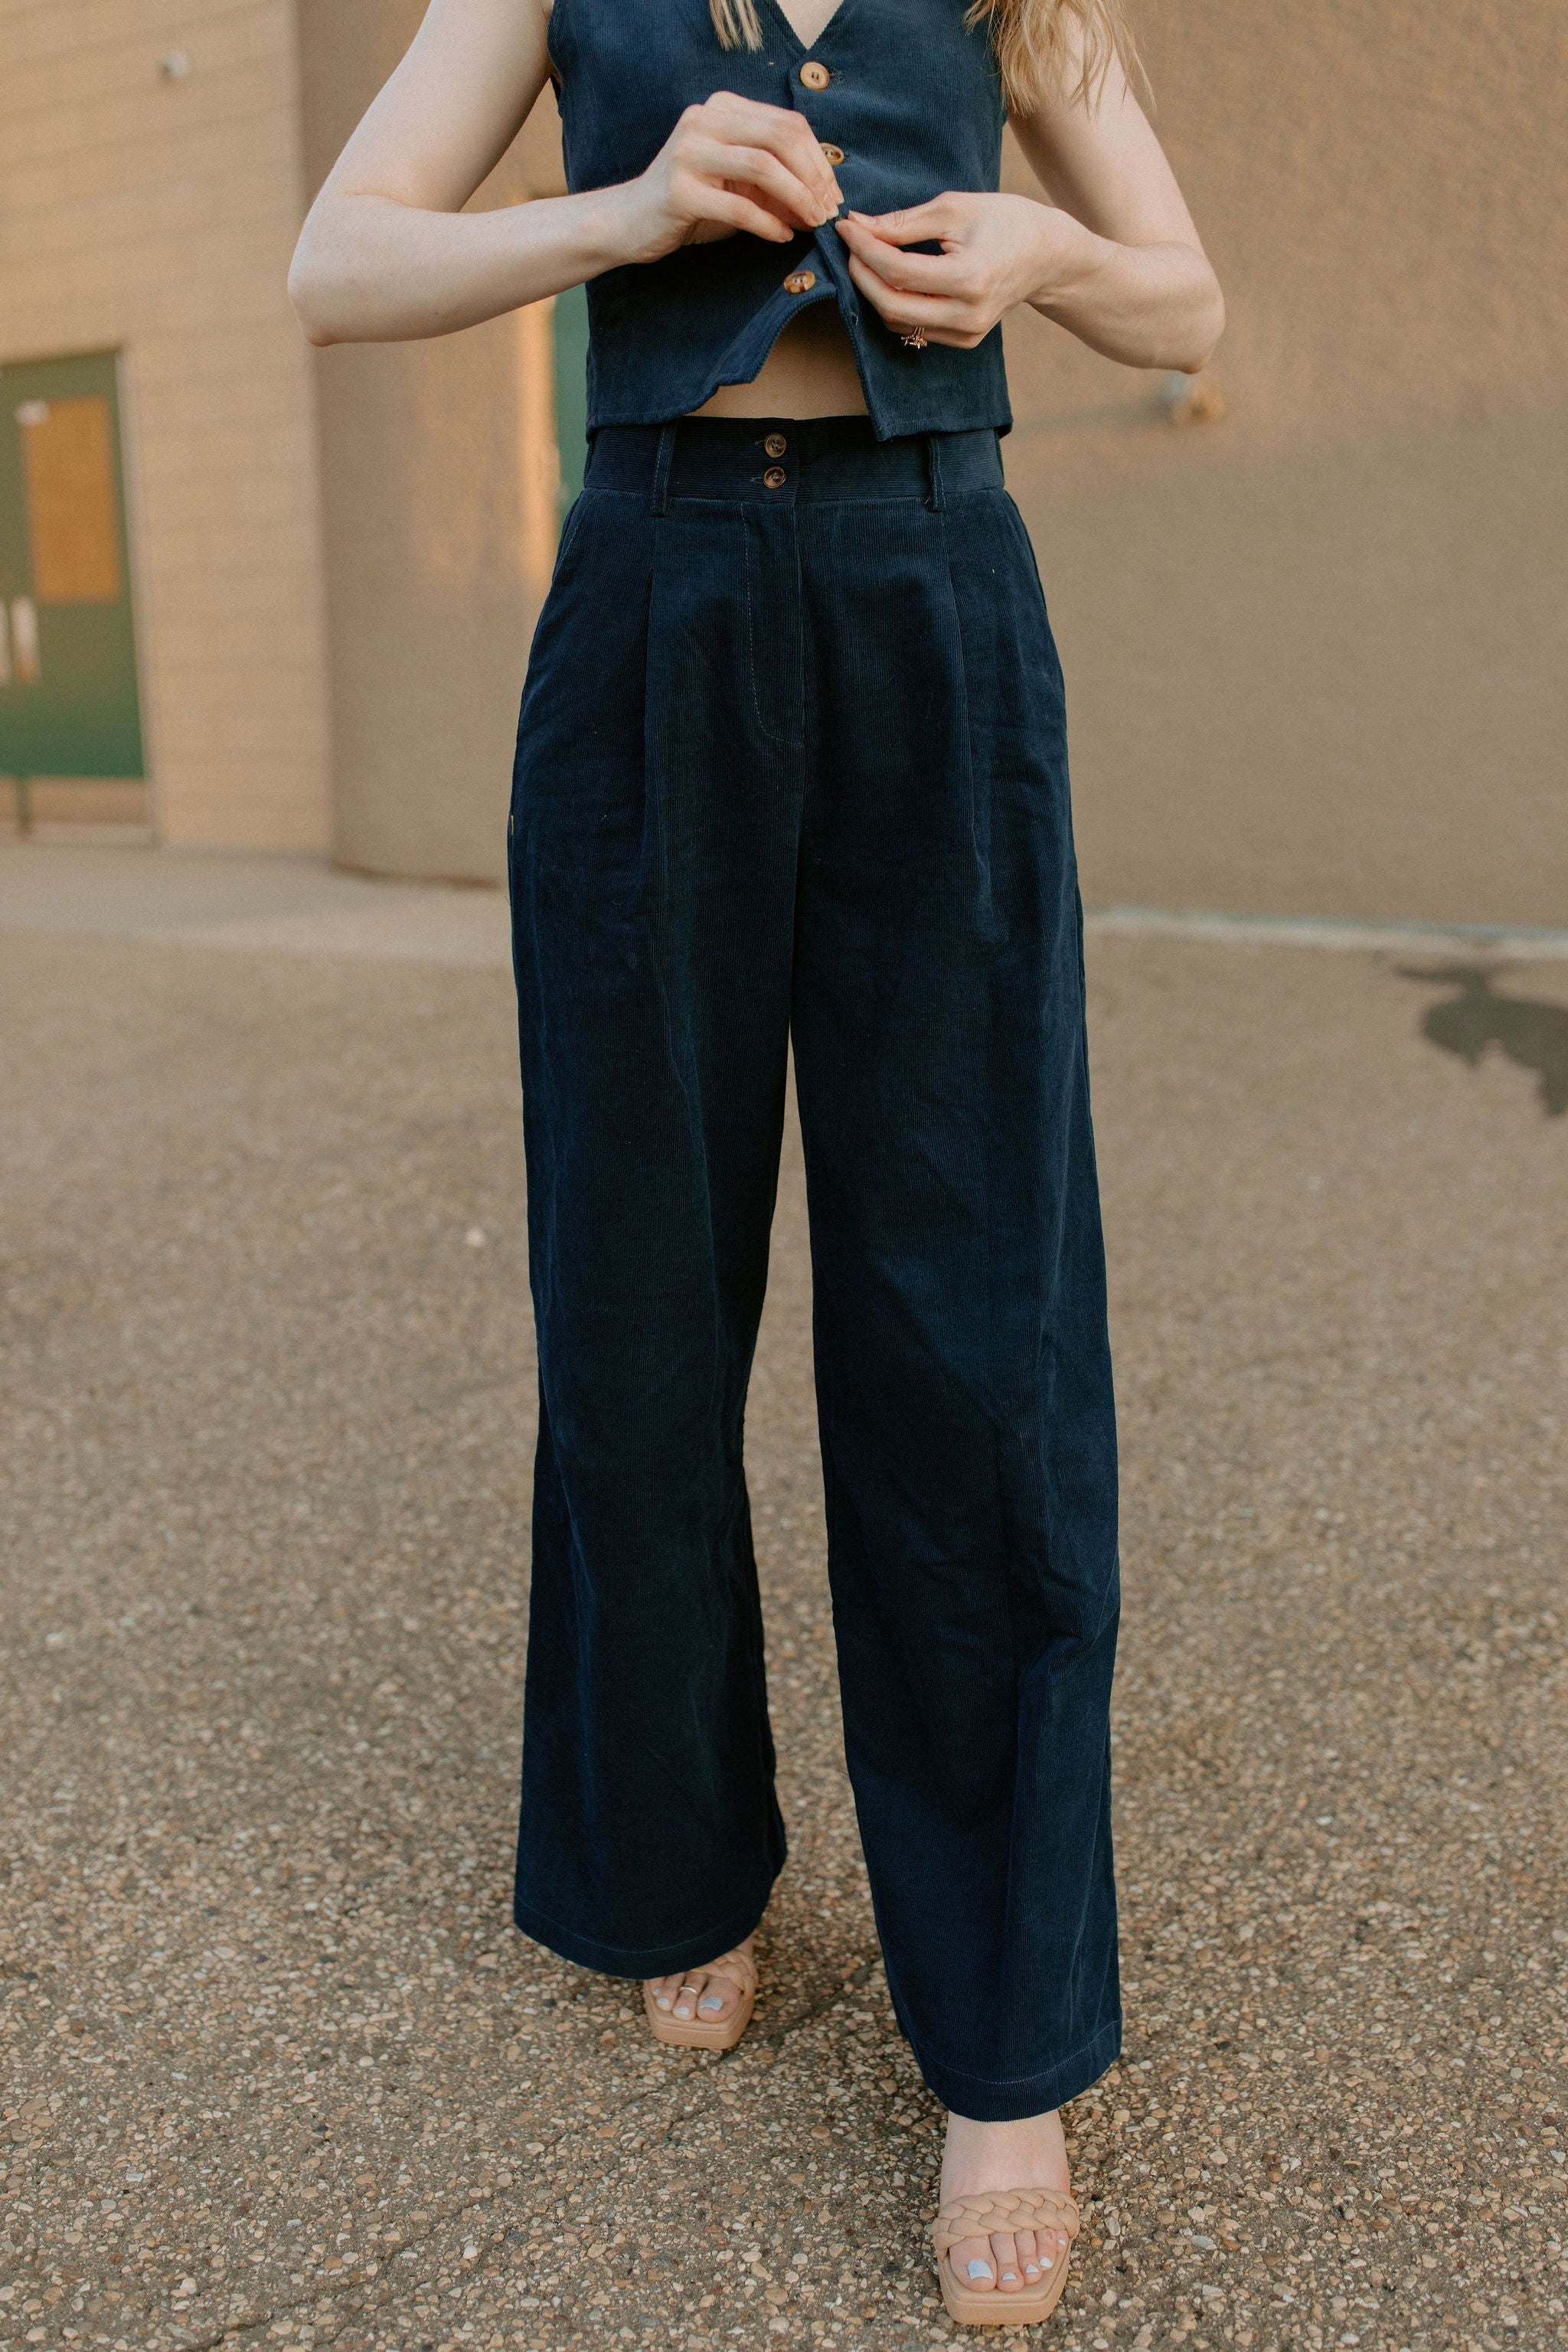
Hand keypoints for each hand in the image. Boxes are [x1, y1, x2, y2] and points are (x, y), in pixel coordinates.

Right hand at [617, 92, 843, 263]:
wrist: (631, 221)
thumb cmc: (691, 203)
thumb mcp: (737, 183)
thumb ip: (774, 182)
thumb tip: (823, 199)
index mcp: (722, 109)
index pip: (786, 123)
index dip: (818, 159)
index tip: (833, 194)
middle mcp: (704, 121)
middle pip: (780, 138)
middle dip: (813, 177)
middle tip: (827, 211)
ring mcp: (689, 153)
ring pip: (763, 167)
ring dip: (797, 198)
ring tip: (812, 223)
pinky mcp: (680, 191)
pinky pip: (739, 206)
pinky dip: (768, 224)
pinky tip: (782, 237)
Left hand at [835, 192, 1091, 346]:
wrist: (1047, 256)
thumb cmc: (1005, 221)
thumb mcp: (955, 208)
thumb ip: (903, 222)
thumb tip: (858, 225)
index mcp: (970, 279)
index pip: (899, 272)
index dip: (865, 250)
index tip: (846, 227)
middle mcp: (967, 316)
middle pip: (892, 306)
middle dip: (862, 276)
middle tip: (851, 246)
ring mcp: (966, 334)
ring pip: (898, 323)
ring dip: (874, 292)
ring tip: (867, 258)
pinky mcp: (963, 341)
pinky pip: (914, 328)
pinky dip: (895, 304)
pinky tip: (891, 278)